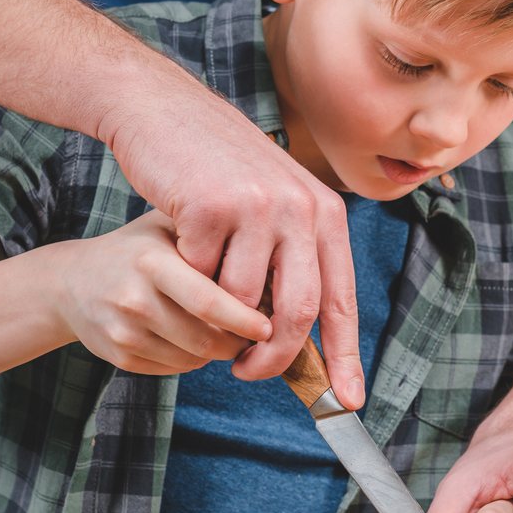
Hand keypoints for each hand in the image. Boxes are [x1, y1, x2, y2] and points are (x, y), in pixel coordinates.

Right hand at [49, 211, 271, 373]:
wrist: (70, 282)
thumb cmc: (135, 249)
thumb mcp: (165, 227)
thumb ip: (208, 238)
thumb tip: (269, 265)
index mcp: (151, 262)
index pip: (208, 302)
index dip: (245, 319)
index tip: (270, 324)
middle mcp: (135, 300)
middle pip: (206, 339)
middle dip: (240, 342)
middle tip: (258, 332)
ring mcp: (124, 332)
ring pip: (194, 359)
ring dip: (220, 352)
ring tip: (229, 331)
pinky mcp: (120, 358)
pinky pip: (175, 369)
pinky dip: (195, 359)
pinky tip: (196, 338)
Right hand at [99, 76, 364, 405]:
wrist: (164, 112)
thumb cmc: (218, 167)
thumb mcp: (275, 201)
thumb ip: (294, 256)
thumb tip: (303, 333)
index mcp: (324, 213)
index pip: (341, 298)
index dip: (346, 355)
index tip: (348, 400)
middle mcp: (300, 208)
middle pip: (297, 313)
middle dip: (272, 358)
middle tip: (246, 373)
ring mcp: (256, 207)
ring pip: (241, 302)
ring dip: (219, 316)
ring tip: (205, 300)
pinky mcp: (209, 208)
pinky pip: (199, 276)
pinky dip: (188, 278)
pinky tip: (181, 249)